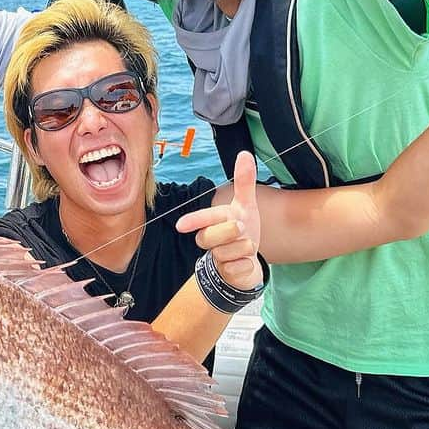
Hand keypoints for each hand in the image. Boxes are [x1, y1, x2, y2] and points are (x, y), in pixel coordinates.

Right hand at [174, 151, 263, 289]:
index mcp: (213, 223)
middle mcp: (211, 240)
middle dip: (228, 231)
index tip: (180, 226)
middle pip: (210, 236)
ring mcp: (217, 259)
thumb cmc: (242, 232)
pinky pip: (237, 268)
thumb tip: (244, 154)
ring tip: (247, 246)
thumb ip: (244, 181)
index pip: (202, 220)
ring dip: (244, 248)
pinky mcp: (227, 275)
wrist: (247, 264)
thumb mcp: (246, 206)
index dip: (192, 221)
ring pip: (227, 252)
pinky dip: (246, 264)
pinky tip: (245, 262)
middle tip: (241, 228)